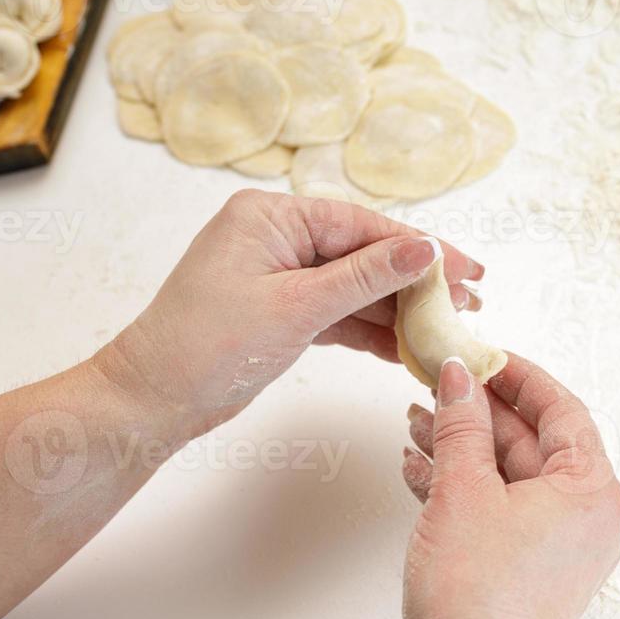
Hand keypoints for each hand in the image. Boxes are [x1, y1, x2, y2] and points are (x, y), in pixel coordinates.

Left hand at [95, 190, 483, 444]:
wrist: (150, 402)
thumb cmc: (206, 346)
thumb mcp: (296, 307)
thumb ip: (366, 277)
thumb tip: (426, 249)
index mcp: (271, 216)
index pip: (364, 226)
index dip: (421, 248)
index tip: (467, 269)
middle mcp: (277, 237)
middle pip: (365, 253)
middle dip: (416, 281)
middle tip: (469, 302)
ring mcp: (279, 275)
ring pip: (356, 287)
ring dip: (399, 310)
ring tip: (448, 328)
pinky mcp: (281, 311)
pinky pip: (339, 313)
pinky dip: (371, 331)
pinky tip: (408, 348)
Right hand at [400, 356, 619, 618]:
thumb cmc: (477, 599)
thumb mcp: (463, 491)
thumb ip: (462, 425)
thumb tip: (460, 377)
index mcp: (591, 489)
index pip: (562, 410)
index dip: (517, 377)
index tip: (483, 356)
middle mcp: (587, 515)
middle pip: (533, 441)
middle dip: (478, 414)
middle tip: (438, 387)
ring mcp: (561, 544)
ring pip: (511, 475)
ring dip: (463, 448)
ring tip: (417, 423)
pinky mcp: (532, 566)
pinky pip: (503, 508)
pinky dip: (466, 487)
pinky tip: (421, 470)